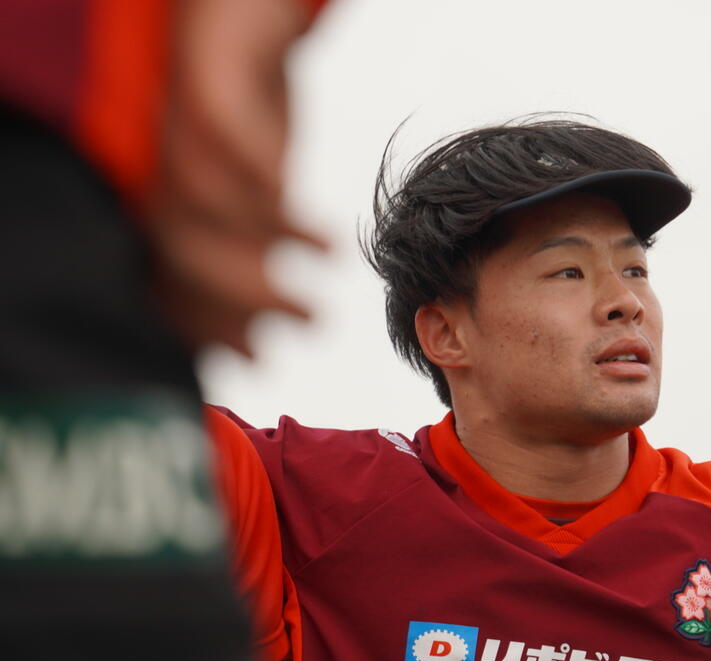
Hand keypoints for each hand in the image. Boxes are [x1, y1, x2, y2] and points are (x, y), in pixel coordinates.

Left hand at [148, 0, 325, 355]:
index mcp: (169, 198)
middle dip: (247, 299)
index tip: (259, 359)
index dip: (208, 326)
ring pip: (203, 202)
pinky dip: (262, 178)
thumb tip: (268, 309)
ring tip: (329, 262)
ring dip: (269, 244)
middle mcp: (163, 168)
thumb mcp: (252, 178)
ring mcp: (179, 124)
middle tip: (312, 323)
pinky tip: (300, 201)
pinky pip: (224, 136)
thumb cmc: (249, 99)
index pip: (171, 276)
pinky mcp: (205, 79)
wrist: (241, 10)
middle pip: (182, 251)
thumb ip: (253, 238)